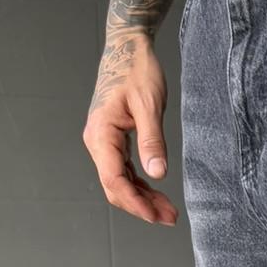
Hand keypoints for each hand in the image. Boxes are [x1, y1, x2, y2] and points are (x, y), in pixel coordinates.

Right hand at [83, 31, 178, 225]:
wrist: (127, 47)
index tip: (156, 217)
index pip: (114, 180)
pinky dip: (139, 184)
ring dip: (142, 198)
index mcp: (101, 133)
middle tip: (169, 218)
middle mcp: (97, 141)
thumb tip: (158, 173)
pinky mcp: (112, 140)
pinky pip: (123, 170)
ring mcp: (103, 142)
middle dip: (140, 206)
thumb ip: (152, 140)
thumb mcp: (149, 104)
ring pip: (119, 181)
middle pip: (114, 186)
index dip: (135, 202)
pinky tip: (156, 192)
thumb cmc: (137, 70)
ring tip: (168, 211)